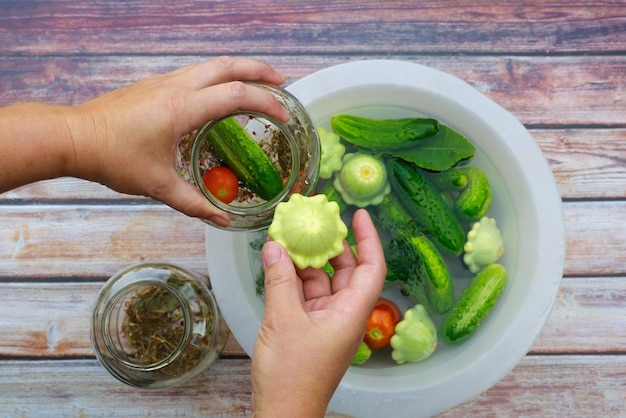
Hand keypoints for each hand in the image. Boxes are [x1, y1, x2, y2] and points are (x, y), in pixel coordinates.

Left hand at [66, 56, 289, 225]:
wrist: (71, 136)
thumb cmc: (112, 158)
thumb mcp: (157, 185)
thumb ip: (194, 204)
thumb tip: (222, 221)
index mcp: (181, 108)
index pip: (236, 95)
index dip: (267, 103)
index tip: (284, 116)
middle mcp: (175, 87)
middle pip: (227, 65)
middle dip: (259, 70)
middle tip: (281, 82)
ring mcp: (162, 82)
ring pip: (209, 65)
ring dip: (237, 70)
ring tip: (256, 84)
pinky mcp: (152, 85)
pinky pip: (193, 73)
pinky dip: (216, 78)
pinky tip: (217, 95)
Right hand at [251, 209, 385, 416]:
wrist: (283, 412)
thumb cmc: (292, 374)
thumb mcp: (283, 320)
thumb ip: (280, 280)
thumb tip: (275, 246)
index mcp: (351, 313)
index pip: (371, 268)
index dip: (369, 240)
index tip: (360, 216)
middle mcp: (344, 314)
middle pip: (346, 271)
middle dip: (332, 246)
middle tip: (316, 222)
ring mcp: (326, 321)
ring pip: (323, 282)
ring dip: (307, 262)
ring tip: (290, 237)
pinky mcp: (310, 328)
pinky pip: (307, 295)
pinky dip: (295, 279)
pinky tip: (279, 263)